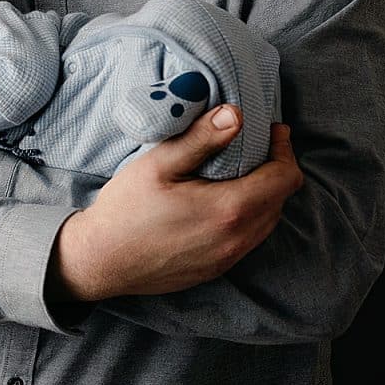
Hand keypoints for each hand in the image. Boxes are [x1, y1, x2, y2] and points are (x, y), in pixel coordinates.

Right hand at [50, 108, 303, 302]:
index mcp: (229, 209)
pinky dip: (248, 217)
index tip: (272, 132)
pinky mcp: (216, 270)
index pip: (285, 178)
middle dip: (275, 170)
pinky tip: (222, 204)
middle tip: (255, 147)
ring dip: (263, 195)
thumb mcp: (158, 165)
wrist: (99, 260)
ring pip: (267, 222)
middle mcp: (237, 239)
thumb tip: (236, 115)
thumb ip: (201, 139)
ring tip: (241, 173)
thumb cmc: (125, 210)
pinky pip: (248, 240)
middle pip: (281, 200)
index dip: (284, 150)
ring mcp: (228, 259)